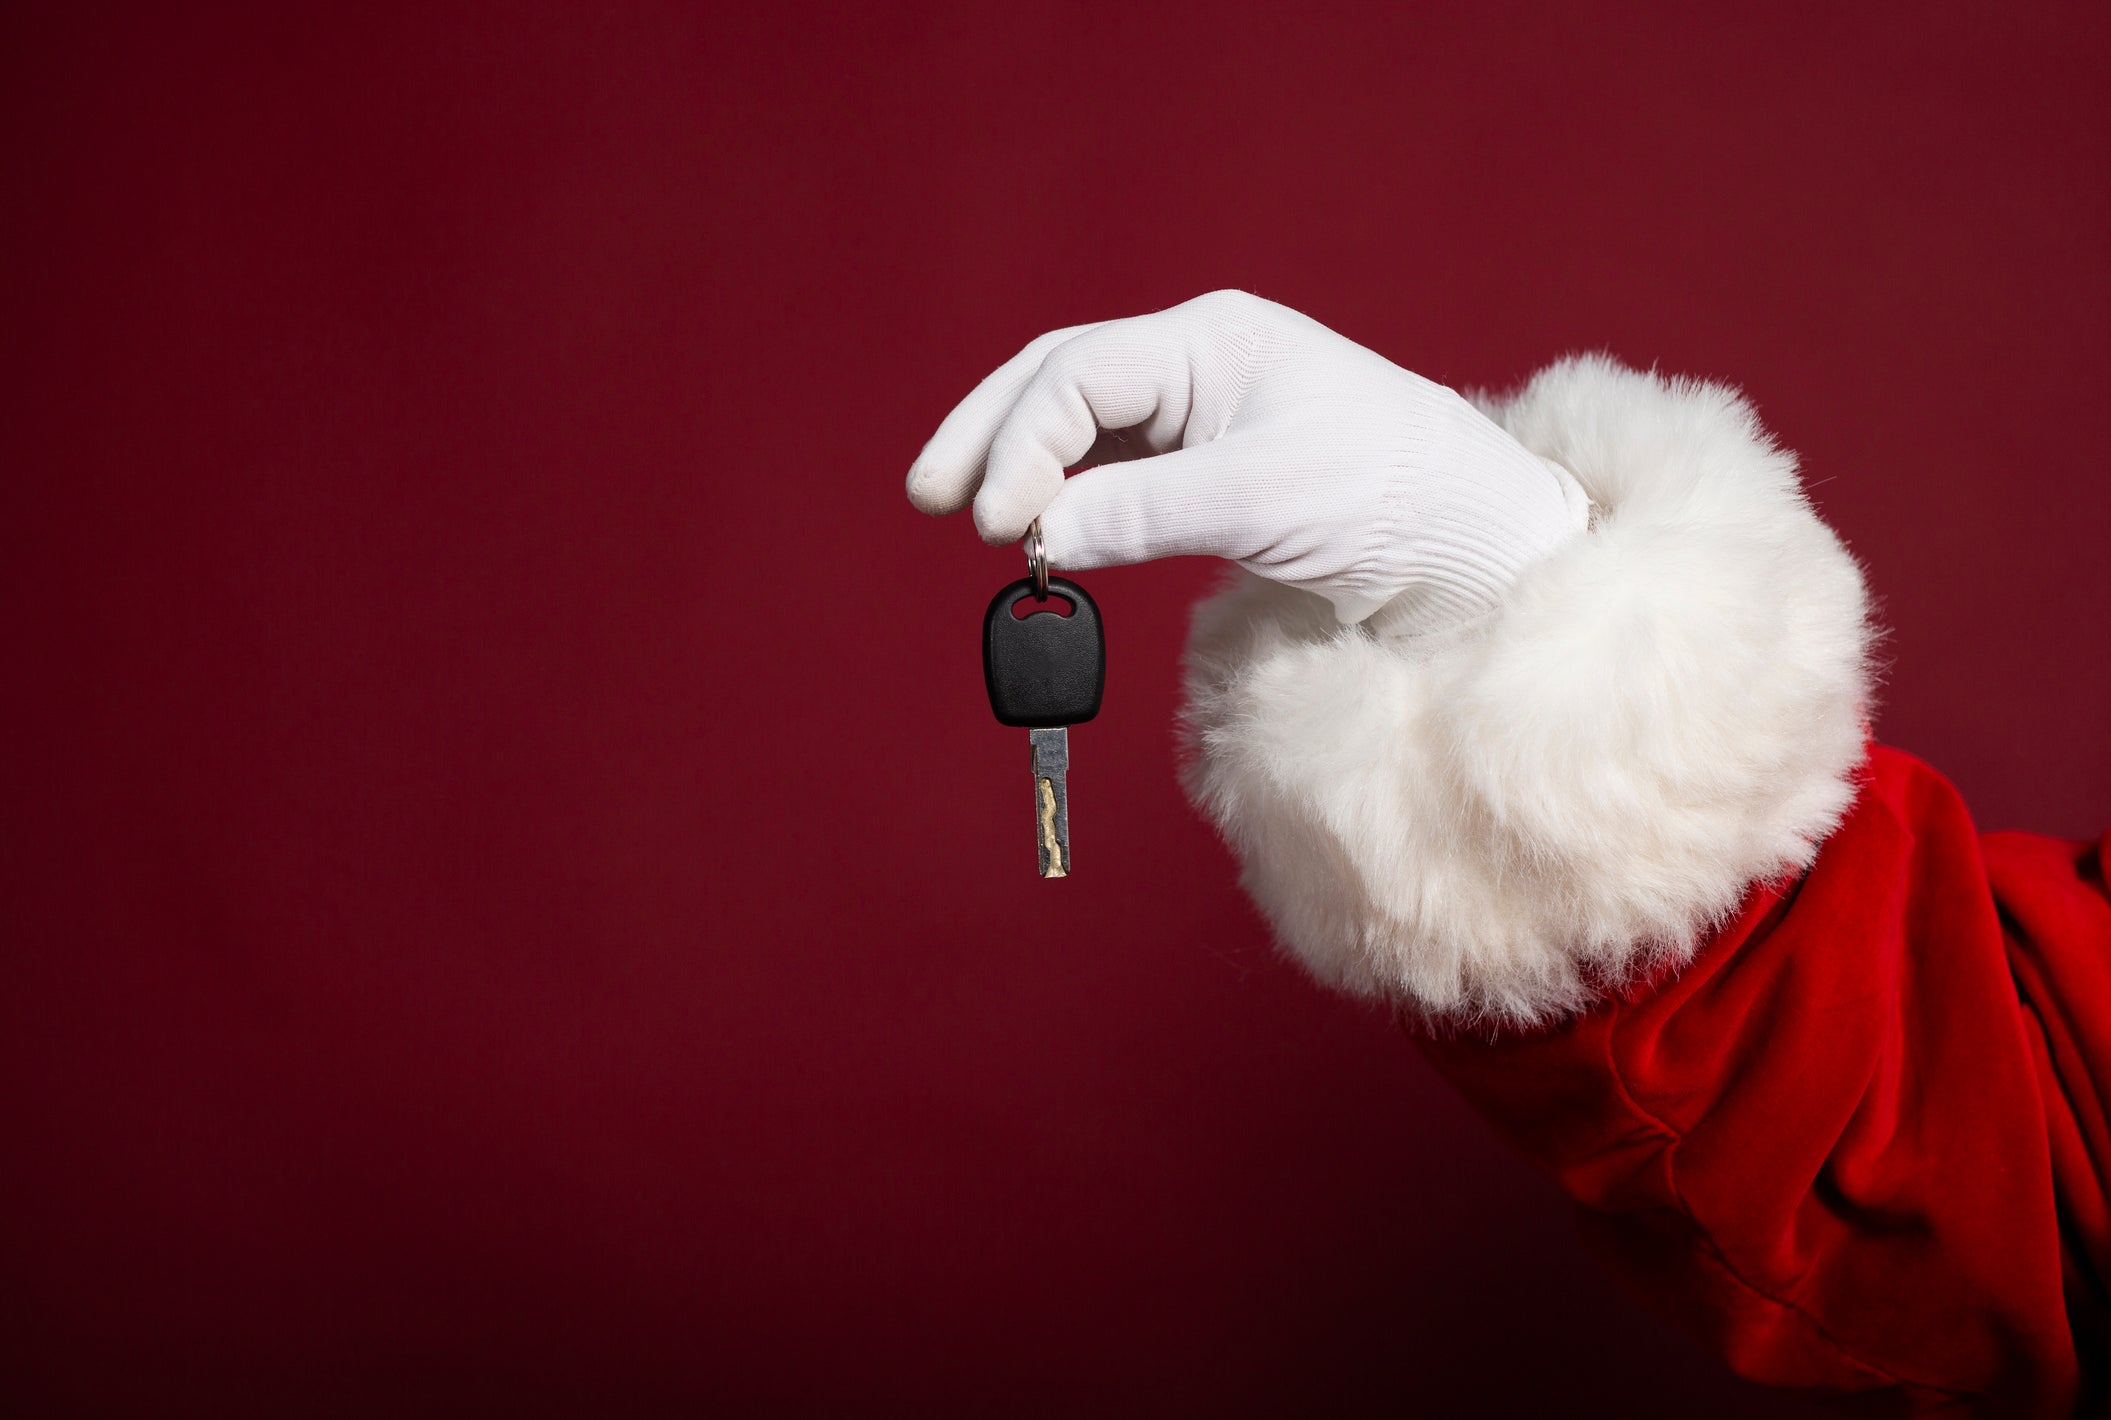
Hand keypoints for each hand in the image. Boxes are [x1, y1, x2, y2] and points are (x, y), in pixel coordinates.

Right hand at [906, 289, 1586, 628]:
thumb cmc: (1392, 498)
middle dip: (989, 437)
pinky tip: (1039, 530)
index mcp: (1209, 341)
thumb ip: (1142, 513)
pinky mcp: (1210, 470)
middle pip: (1057, 383)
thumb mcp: (1261, 501)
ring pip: (1078, 426)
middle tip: (929, 499)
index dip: (1021, 445)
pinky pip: (1112, 470)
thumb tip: (1038, 536)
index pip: (1077, 377)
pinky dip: (1066, 498)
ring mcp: (1200, 415)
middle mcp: (1196, 364)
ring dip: (1020, 468)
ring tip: (969, 517)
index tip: (997, 524)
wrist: (1471, 544)